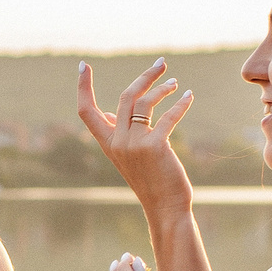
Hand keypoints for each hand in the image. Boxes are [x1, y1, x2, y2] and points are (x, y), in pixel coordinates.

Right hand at [75, 58, 195, 218]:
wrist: (165, 207)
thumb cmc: (150, 179)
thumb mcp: (127, 156)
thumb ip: (118, 134)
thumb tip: (111, 112)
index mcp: (107, 143)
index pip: (86, 111)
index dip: (82, 87)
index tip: (83, 65)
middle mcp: (117, 142)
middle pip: (125, 97)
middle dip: (144, 76)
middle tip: (161, 63)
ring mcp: (134, 145)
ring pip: (144, 103)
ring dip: (162, 88)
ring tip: (175, 83)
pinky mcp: (154, 147)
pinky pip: (168, 117)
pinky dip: (180, 104)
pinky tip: (189, 97)